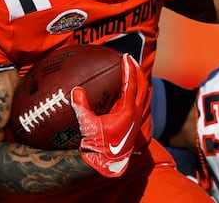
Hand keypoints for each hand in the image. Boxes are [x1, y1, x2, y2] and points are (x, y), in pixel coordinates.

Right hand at [71, 53, 147, 176]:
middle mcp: (135, 112)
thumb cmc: (99, 146)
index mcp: (127, 111)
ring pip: (143, 93)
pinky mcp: (134, 122)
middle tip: (130, 58)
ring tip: (132, 70)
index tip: (125, 56)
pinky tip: (128, 89)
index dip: (129, 68)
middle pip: (142, 85)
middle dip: (137, 70)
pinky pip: (139, 101)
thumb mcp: (88, 126)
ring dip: (139, 80)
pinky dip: (136, 90)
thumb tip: (75, 90)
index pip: (131, 84)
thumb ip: (81, 107)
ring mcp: (136, 118)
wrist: (108, 163)